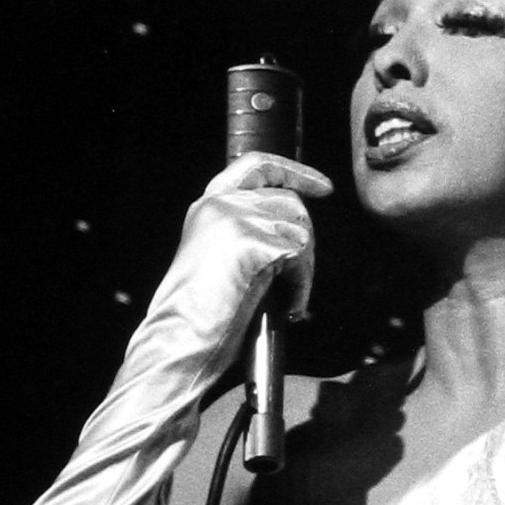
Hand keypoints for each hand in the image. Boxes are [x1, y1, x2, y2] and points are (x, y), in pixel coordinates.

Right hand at [151, 152, 333, 361]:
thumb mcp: (219, 257)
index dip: (295, 172)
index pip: (258, 166)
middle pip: (292, 204)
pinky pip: (301, 256)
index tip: (324, 188)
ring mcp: (235, 219)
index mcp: (209, 205)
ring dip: (305, 269)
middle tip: (296, 282)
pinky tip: (288, 308)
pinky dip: (302, 286)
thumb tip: (292, 228)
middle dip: (305, 244)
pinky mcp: (252, 242)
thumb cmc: (197, 313)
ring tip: (287, 299)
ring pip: (302, 230)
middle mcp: (221, 204)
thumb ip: (246, 231)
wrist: (179, 338)